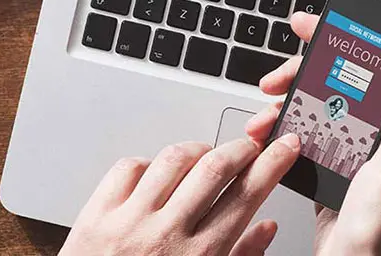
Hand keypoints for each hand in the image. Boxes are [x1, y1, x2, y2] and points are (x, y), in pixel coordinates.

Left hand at [61, 132, 300, 254]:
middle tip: (250, 145)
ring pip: (173, 159)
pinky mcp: (97, 215)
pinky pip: (129, 167)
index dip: (272, 163)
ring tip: (205, 156)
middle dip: (241, 147)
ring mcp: (129, 222)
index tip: (284, 147)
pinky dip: (149, 163)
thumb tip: (266, 228)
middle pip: (215, 168)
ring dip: (198, 149)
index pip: (246, 196)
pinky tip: (157, 175)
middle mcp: (166, 235)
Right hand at [250, 12, 380, 254]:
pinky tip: (267, 136)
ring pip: (311, 109)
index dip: (339, 41)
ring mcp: (347, 150)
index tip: (311, 26)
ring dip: (282, 106)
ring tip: (263, 117)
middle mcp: (373, 134)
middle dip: (297, 75)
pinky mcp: (326, 169)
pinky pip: (300, 138)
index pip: (369, 68)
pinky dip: (279, 133)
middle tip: (273, 79)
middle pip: (331, 84)